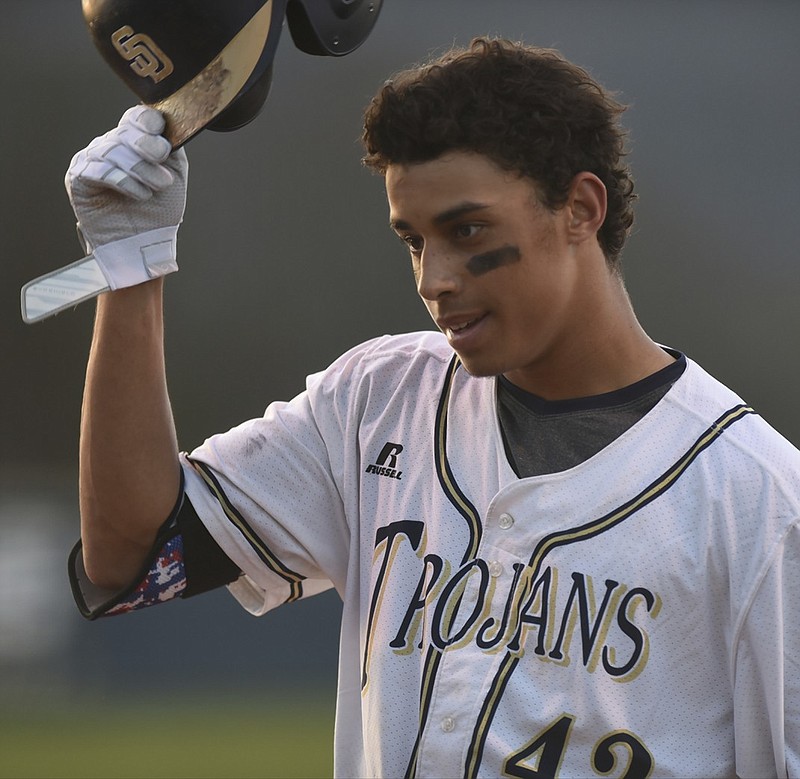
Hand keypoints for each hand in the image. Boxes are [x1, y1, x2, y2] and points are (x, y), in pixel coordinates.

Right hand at [65, 105, 187, 289]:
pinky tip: (139, 194)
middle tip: (164, 175)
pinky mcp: (78, 178)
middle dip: (148, 149)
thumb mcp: (175, 175)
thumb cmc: (158, 212)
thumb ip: (173, 148)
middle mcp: (110, 146)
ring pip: (112, 150)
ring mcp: (91, 160)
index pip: (137, 117)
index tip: (165, 143)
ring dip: (139, 170)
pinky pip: (98, 170)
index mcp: (133, 142)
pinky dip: (122, 181)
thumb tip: (170, 127)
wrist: (145, 244)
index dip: (149, 123)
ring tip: (155, 189)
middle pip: (125, 132)